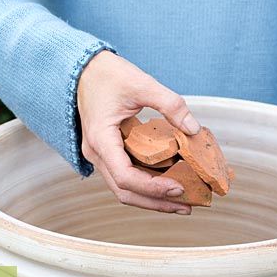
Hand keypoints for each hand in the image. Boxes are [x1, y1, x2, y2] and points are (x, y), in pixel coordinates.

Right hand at [77, 51, 200, 213]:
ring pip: (124, 189)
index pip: (125, 177)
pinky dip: (146, 185)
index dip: (152, 188)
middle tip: (187, 206)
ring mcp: (100, 156)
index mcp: (101, 139)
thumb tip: (194, 129)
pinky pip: (125, 177)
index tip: (178, 188)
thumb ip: (170, 104)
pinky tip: (168, 184)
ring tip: (181, 202)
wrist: (82, 69)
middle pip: (124, 192)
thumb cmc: (107, 74)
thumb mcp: (141, 83)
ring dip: (151, 199)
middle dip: (156, 203)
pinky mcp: (107, 154)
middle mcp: (96, 153)